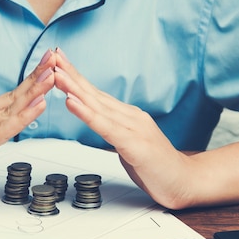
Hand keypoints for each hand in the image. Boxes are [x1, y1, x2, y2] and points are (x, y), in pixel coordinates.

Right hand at [0, 49, 56, 206]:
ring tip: (52, 76)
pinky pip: (3, 130)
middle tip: (56, 58)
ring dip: (34, 91)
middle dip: (37, 77)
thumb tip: (11, 125)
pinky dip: (23, 117)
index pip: (10, 95)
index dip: (31, 79)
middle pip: (13, 95)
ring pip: (11, 108)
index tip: (49, 64)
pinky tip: (37, 106)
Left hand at [53, 48, 195, 208]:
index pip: (96, 94)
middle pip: (94, 93)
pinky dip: (86, 113)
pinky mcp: (134, 144)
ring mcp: (133, 128)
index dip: (76, 78)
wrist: (187, 182)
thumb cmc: (158, 167)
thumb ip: (114, 133)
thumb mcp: (130, 145)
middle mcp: (130, 116)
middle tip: (51, 56)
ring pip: (97, 106)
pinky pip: (104, 127)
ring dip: (74, 88)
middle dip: (71, 74)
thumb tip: (99, 126)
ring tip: (56, 74)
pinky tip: (71, 102)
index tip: (59, 63)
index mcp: (127, 117)